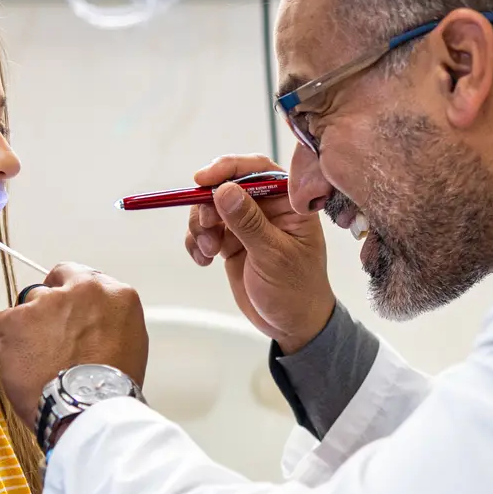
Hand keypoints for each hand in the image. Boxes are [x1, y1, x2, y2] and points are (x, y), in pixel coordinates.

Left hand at [0, 263, 148, 426]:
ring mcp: (45, 302)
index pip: (82, 277)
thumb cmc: (110, 386)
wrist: (87, 409)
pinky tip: (24, 366)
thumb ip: (107, 319)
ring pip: (27, 308)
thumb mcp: (130, 342)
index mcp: (116, 294)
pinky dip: (7, 344)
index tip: (65, 311)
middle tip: (53, 344)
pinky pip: (2, 325)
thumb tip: (89, 319)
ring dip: (29, 330)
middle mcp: (81, 290)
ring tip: (40, 363)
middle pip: (52, 290)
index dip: (69, 296)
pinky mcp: (14, 320)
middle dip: (49, 314)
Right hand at [184, 154, 335, 351]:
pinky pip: (205, 230)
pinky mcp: (231, 242)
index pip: (259, 170)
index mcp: (289, 204)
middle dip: (209, 203)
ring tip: (207, 251)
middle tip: (205, 226)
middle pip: (227, 185)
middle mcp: (268, 208)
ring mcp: (247, 224)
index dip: (230, 168)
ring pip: (211, 207)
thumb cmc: (296, 291)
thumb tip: (224, 190)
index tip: (204, 179)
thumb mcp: (273, 256)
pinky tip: (203, 261)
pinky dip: (196, 242)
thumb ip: (248, 223)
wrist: (292, 325)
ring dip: (200, 226)